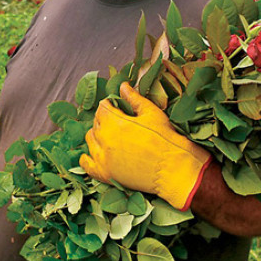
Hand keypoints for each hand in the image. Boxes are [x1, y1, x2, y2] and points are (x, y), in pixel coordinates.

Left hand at [80, 81, 210, 210]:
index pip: (102, 108)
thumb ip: (134, 98)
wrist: (173, 169)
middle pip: (96, 123)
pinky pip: (87, 165)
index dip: (110, 106)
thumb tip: (123, 85)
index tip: (116, 107)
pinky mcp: (105, 174)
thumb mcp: (152, 113)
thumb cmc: (165, 139)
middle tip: (116, 122)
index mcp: (115, 122)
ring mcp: (103, 158)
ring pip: (90, 141)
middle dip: (104, 120)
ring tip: (109, 136)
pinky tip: (93, 155)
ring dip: (97, 136)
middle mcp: (105, 139)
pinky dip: (87, 159)